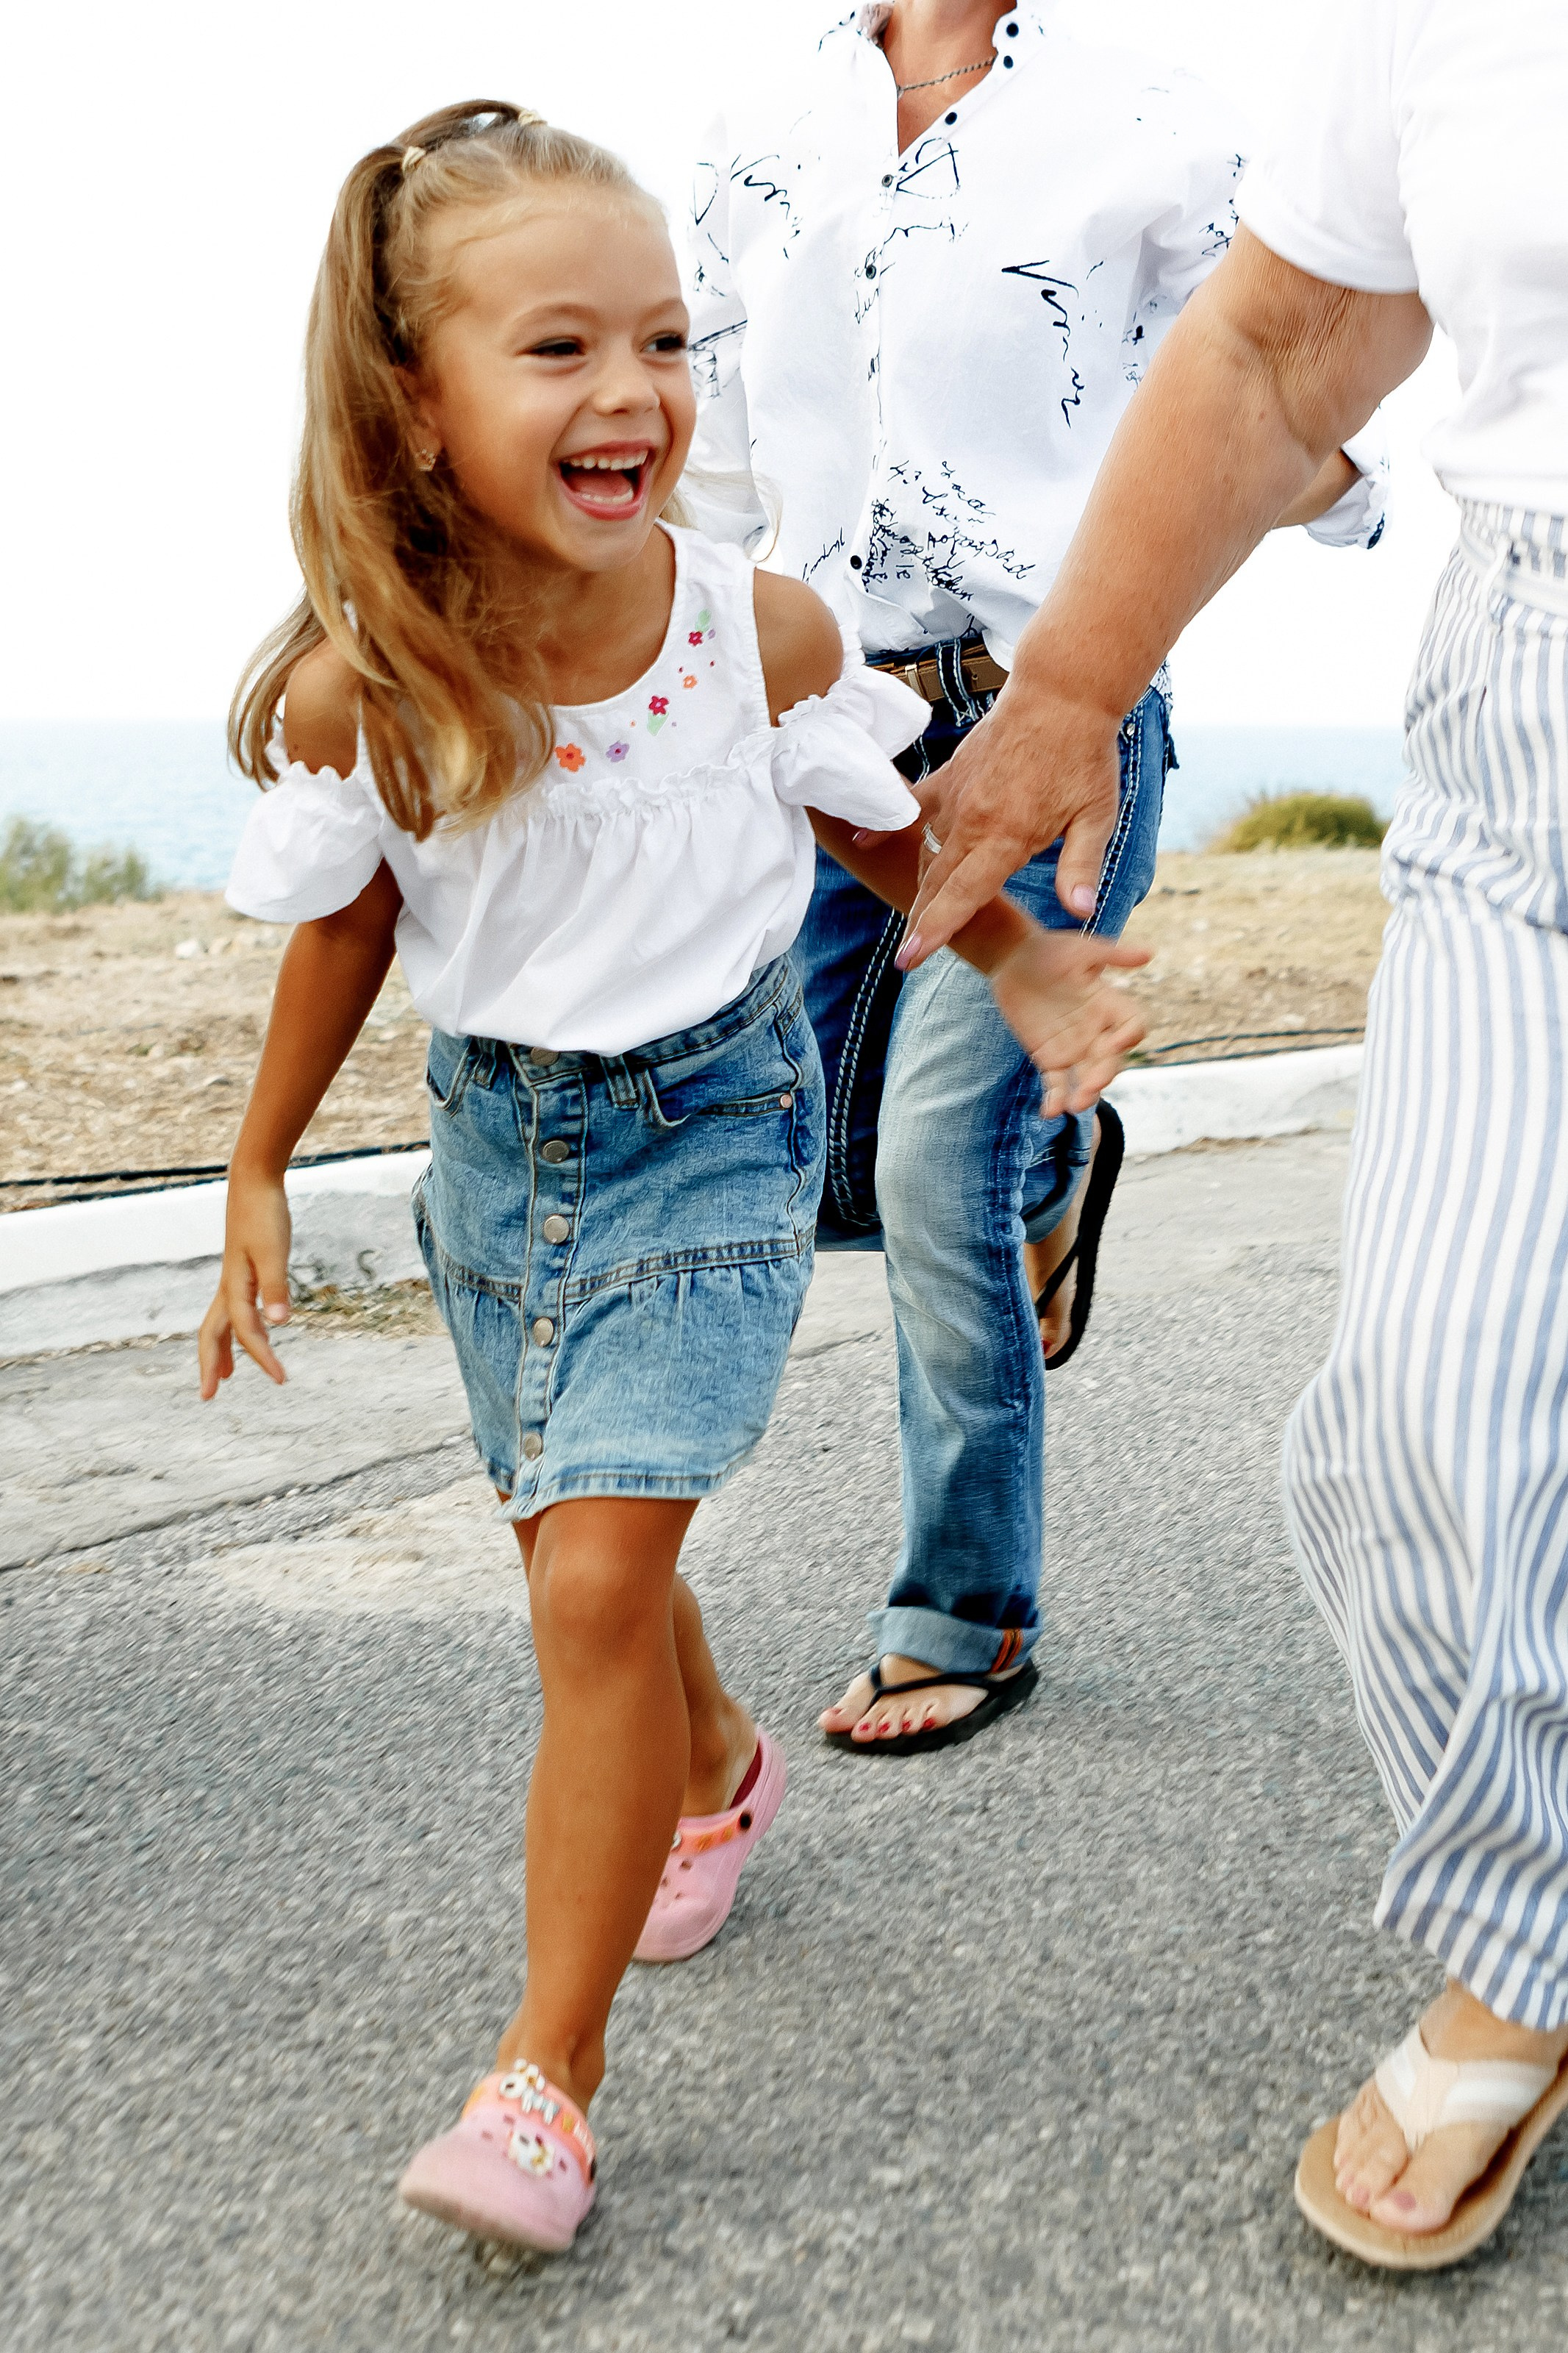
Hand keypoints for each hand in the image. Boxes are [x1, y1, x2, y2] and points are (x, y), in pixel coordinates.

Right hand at [198, 1171, 292, 1397]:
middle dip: (209, 1365)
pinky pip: (233, 1308)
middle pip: (211, 1334)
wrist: (253, 1181)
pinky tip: (253, 1329)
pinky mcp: (241, 1268)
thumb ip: (276, 1287)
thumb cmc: (264, 1214)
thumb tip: (277, 1324)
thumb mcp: (275, 1251)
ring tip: (226, 1375)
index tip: (280, 1379)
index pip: (247, 1331)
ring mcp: (233, 1277)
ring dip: (222, 1350)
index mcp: (235, 1286)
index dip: (262, 1357)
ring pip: (219, 1322)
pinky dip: (237, 1327)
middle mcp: (228, 1286)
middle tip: (208, 1396)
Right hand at [901, 685, 1124, 964]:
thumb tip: (1081, 910)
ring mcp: (956, 796)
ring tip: (915, 914)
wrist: (1060, 695)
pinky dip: (890, 825)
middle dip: (921, 920)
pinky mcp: (950, 775)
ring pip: (927, 851)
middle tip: (906, 956)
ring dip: (921, 885)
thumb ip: (1081, 864)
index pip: (963, 895)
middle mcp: (972, 821)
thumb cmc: (1084, 756)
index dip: (936, 929)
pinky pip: (913, 805)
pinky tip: (865, 840)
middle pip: (937, 882)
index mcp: (1006, 837)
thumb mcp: (1097, 815)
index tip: (910, 957)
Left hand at [985, 929, 1148, 1116]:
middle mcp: (1096, 1030)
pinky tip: (1050, 1111)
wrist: (1012, 957)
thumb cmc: (1049, 949)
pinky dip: (1055, 1099)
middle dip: (1104, 1073)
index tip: (1117, 1040)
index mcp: (1109, 1005)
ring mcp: (1074, 1047)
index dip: (1130, 1036)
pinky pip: (1056, 1084)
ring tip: (1076, 1105)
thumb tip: (1150, 953)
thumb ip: (1113, 955)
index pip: (1132, 1026)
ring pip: (1087, 1077)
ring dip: (1085, 1093)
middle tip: (1091, 1084)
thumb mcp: (1081, 950)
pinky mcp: (1049, 1058)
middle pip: (1111, 1060)